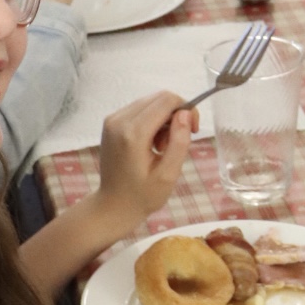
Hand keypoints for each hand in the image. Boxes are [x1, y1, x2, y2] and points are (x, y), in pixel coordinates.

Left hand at [93, 92, 193, 231]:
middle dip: (175, 114)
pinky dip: (151, 120)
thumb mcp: (168, 174)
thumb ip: (179, 142)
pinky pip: (139, 109)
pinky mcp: (111, 122)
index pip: (167, 100)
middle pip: (158, 98)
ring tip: (161, 147)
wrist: (113, 206)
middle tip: (176, 142)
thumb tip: (186, 113)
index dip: (187, 110)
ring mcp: (112, 119)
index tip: (193, 131)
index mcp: (133, 133)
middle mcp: (119, 120)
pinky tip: (151, 143)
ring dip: (163, 119)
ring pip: (150, 102)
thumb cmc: (142, 196)